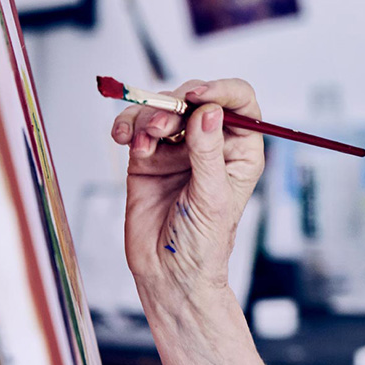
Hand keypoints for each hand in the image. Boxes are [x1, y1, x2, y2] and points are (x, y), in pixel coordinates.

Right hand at [109, 79, 264, 299]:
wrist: (168, 274)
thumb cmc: (203, 244)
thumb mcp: (212, 198)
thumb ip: (207, 153)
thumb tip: (208, 113)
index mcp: (241, 150)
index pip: (240, 103)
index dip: (221, 91)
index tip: (199, 95)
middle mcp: (211, 143)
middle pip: (195, 99)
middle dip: (175, 105)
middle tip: (161, 126)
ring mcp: (179, 148)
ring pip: (163, 108)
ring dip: (148, 116)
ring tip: (141, 142)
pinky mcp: (148, 156)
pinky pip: (137, 126)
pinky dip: (127, 125)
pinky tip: (123, 138)